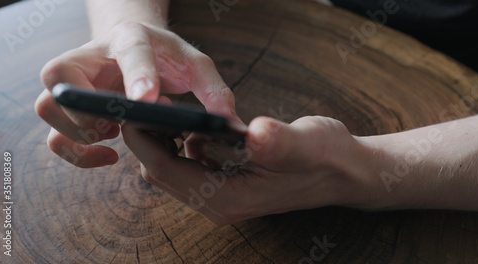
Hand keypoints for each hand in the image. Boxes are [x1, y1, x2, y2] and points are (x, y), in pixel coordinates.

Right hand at [35, 21, 237, 167]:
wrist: (134, 48)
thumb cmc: (165, 57)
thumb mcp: (195, 65)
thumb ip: (214, 90)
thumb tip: (230, 124)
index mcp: (131, 38)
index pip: (129, 50)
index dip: (137, 74)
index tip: (148, 101)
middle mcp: (92, 56)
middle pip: (61, 76)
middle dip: (94, 110)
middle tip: (124, 123)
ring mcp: (75, 83)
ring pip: (48, 107)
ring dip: (81, 131)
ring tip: (116, 134)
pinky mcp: (71, 109)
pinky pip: (54, 136)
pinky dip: (77, 153)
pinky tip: (110, 154)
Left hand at [122, 116, 374, 224]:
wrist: (344, 170)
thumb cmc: (326, 158)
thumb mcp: (306, 144)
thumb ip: (279, 141)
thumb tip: (255, 133)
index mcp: (228, 198)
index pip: (166, 171)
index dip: (144, 140)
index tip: (134, 110)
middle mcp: (218, 203)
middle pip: (161, 172)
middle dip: (149, 139)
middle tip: (154, 104)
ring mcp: (221, 195)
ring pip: (171, 169)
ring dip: (165, 140)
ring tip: (175, 111)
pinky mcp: (225, 183)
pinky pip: (189, 164)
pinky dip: (183, 143)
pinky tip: (202, 126)